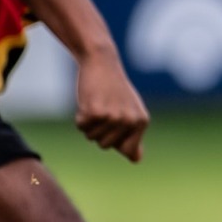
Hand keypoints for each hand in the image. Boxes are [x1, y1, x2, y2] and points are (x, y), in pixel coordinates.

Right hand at [75, 47, 148, 161]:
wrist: (102, 62)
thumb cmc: (114, 89)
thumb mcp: (130, 111)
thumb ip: (133, 134)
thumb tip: (136, 159)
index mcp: (142, 122)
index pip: (129, 152)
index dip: (117, 140)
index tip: (117, 121)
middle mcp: (130, 121)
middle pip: (106, 146)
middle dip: (100, 131)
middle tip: (105, 107)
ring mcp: (112, 117)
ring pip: (91, 138)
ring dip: (89, 123)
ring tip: (97, 103)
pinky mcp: (94, 113)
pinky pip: (81, 127)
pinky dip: (79, 116)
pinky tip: (88, 100)